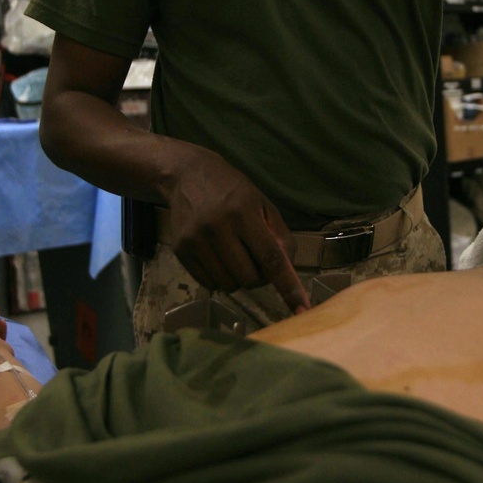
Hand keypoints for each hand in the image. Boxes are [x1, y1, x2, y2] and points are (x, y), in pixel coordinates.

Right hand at [166, 149, 309, 313]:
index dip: (288, 285)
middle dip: (259, 277)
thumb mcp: (262, 204)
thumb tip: (288, 270)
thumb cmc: (231, 189)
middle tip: (255, 260)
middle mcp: (218, 227)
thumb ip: (279, 236)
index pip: (271, 257)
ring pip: (228, 284)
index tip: (301, 308)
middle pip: (249, 277)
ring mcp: (196, 240)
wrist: (186, 174)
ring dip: (238, 279)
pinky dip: (219, 279)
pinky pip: (207, 283)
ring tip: (235, 257)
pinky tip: (219, 259)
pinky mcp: (180, 249)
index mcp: (244, 213)